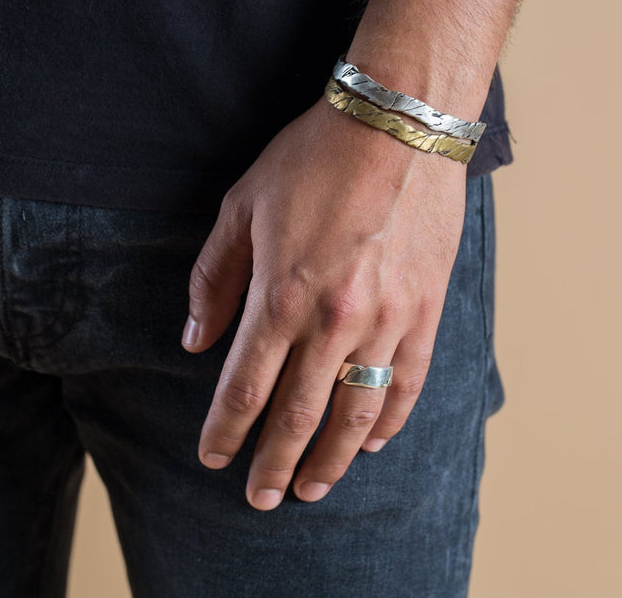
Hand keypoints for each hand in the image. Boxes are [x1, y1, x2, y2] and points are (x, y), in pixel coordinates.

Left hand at [183, 99, 466, 509]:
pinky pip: (409, 380)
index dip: (225, 430)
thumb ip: (215, 280)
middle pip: (297, 414)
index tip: (212, 458)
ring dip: (331, 456)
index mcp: (280, 296)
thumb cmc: (313, 159)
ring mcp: (387, 319)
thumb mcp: (240, 207)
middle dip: (274, 462)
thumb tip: (195, 340)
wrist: (398, 123)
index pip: (244, 388)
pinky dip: (389, 418)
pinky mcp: (426, 308)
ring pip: (355, 409)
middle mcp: (333, 320)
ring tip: (314, 487)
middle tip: (261, 498)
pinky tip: (372, 441)